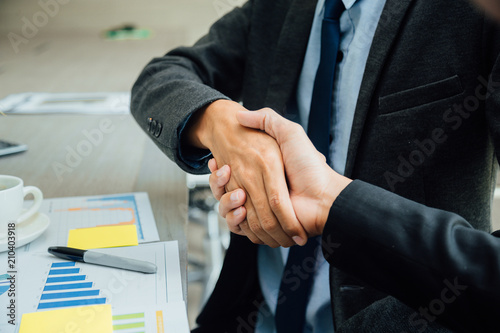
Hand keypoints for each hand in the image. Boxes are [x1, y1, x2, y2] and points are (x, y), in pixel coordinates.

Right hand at [211, 108, 351, 236]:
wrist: (323, 196)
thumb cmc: (309, 166)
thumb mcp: (290, 133)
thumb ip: (267, 120)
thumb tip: (241, 115)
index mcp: (260, 174)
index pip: (228, 173)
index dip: (219, 169)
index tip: (218, 161)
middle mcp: (256, 192)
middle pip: (222, 191)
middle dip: (218, 183)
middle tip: (225, 171)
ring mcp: (257, 211)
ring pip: (225, 208)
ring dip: (225, 200)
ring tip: (238, 193)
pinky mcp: (260, 227)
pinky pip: (236, 227)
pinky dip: (233, 219)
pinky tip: (240, 208)